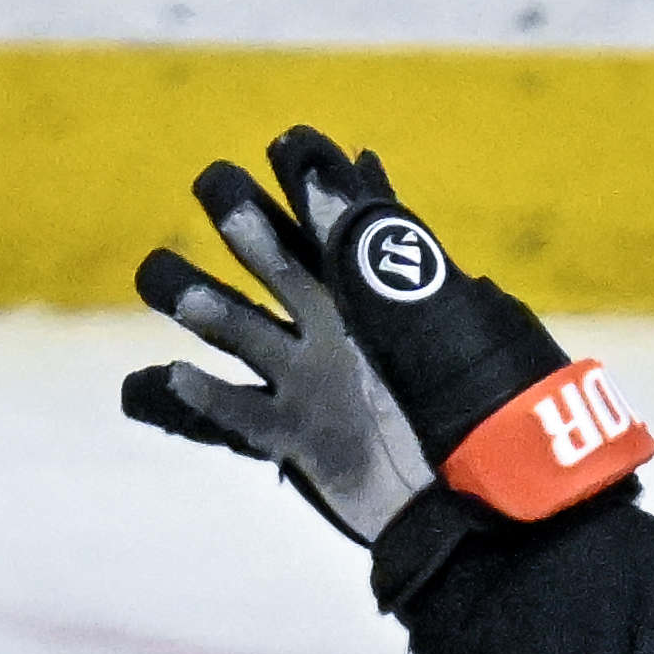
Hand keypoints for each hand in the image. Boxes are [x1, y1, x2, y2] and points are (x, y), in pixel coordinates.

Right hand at [125, 131, 653, 547]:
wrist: (486, 507)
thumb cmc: (482, 407)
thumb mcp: (443, 314)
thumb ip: (385, 251)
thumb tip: (345, 162)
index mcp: (373, 289)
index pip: (327, 217)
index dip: (302, 179)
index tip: (283, 146)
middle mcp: (331, 325)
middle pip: (269, 259)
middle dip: (241, 221)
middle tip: (216, 190)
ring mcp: (306, 381)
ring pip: (233, 328)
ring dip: (199, 303)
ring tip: (166, 283)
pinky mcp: (292, 439)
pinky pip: (235, 415)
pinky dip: (198, 400)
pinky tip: (169, 377)